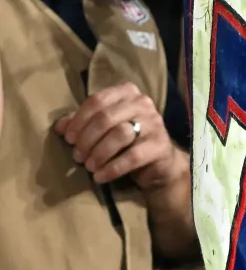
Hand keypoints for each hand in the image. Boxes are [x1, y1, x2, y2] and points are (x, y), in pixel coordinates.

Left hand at [54, 82, 180, 188]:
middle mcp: (143, 103)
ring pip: (120, 135)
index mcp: (127, 93)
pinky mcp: (161, 145)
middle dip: (86, 139)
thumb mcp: (103, 128)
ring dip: (98, 153)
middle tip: (78, 156)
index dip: (78, 120)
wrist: (157, 162)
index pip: (97, 100)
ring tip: (89, 166)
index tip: (68, 139)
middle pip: (106, 118)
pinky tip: (100, 177)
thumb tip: (60, 126)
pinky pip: (132, 156)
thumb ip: (82, 122)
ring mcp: (155, 123)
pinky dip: (112, 168)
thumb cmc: (125, 141)